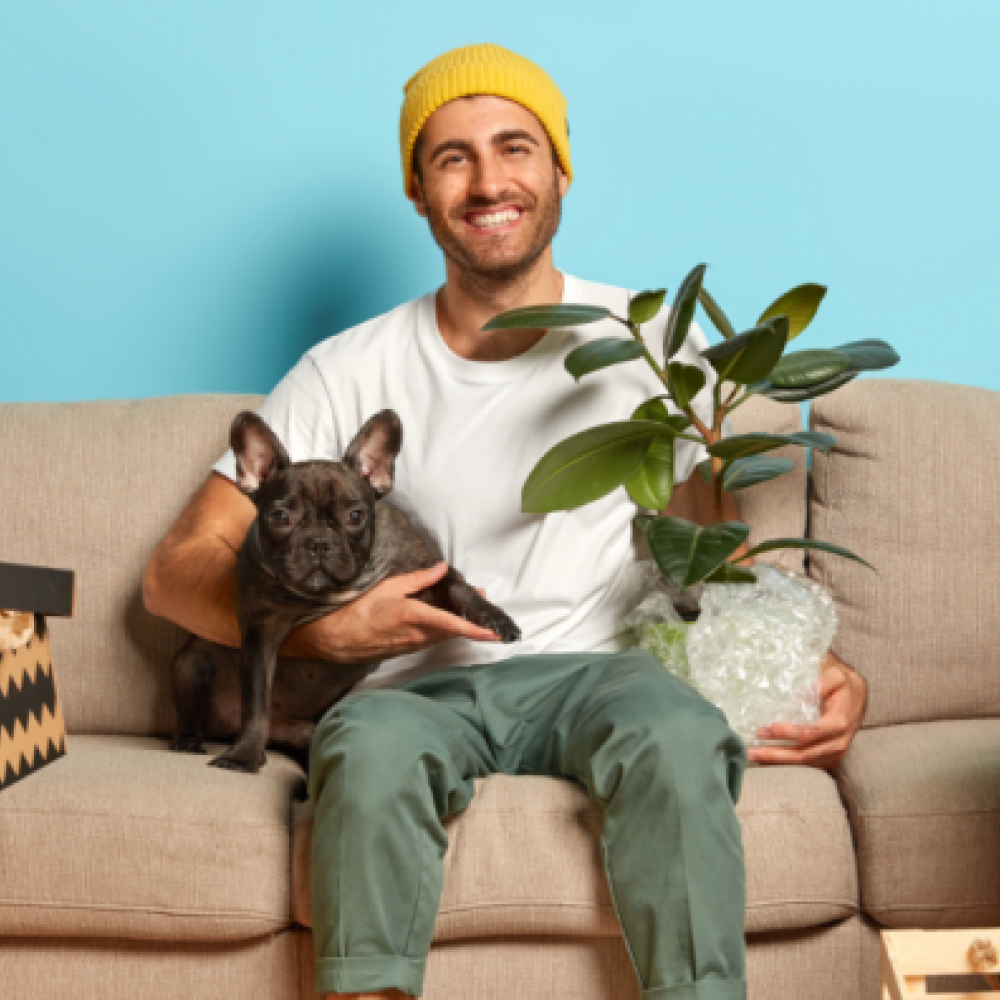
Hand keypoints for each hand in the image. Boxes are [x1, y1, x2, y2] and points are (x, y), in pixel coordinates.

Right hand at [281, 562, 500, 663]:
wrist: (336, 638)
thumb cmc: (359, 610)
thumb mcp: (389, 587)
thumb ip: (419, 579)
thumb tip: (441, 569)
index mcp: (416, 617)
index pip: (454, 625)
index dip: (476, 629)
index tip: (494, 633)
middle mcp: (419, 635)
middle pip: (454, 630)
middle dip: (471, 620)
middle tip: (481, 603)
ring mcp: (413, 645)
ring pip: (443, 635)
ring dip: (457, 624)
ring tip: (466, 608)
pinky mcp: (406, 649)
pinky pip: (431, 639)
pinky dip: (442, 629)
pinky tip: (442, 618)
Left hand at [747, 652, 866, 769]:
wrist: (857, 698)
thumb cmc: (843, 686)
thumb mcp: (836, 676)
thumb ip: (822, 683)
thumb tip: (802, 695)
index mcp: (839, 722)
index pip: (810, 732)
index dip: (789, 733)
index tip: (770, 728)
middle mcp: (838, 742)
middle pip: (804, 753)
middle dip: (776, 753)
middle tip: (752, 750)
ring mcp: (834, 753)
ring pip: (804, 763)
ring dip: (778, 761)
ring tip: (754, 756)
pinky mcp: (829, 758)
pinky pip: (807, 765)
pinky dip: (787, 764)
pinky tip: (768, 760)